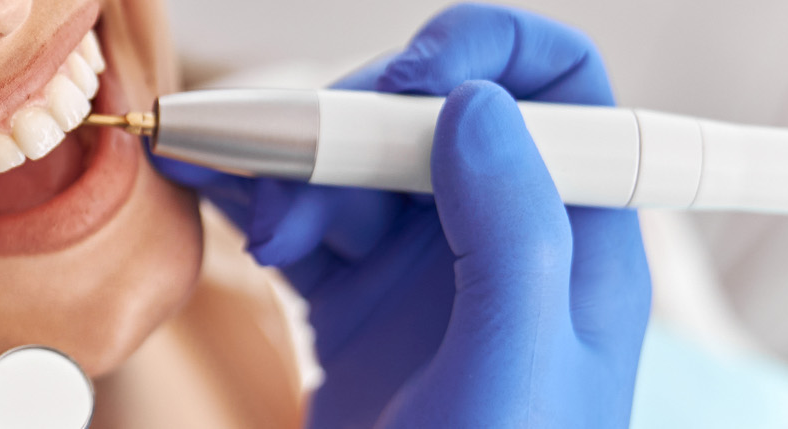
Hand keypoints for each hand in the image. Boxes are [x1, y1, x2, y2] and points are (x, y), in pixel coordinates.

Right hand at [154, 4, 649, 426]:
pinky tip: (217, 198)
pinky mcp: (353, 302)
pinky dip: (255, 196)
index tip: (406, 79)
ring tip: (265, 236)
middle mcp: (497, 238)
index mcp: (570, 239)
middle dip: (353, 131)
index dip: (483, 53)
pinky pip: (302, 215)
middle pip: (428, 113)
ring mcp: (420, 270)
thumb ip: (513, 232)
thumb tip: (474, 105)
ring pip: (354, 162)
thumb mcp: (517, 363)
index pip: (556, 89)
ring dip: (294, 173)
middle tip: (299, 191)